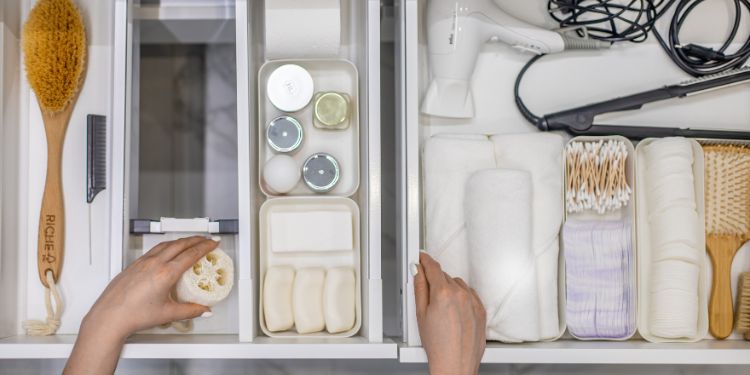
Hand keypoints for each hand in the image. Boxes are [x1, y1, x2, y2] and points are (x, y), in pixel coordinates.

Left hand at [84, 236, 217, 337]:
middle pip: (180, 244)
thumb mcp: (168, 314)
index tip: (213, 243)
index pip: (190, 255)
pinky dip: (167, 245)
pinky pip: (154, 249)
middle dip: (196, 239)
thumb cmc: (133, 315)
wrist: (109, 317)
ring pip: (166, 244)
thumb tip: (203, 310)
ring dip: (181, 240)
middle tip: (206, 239)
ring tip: (190, 241)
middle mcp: (154, 264)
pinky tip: (168, 249)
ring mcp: (143, 262)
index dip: (205, 247)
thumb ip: (190, 311)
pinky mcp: (134, 264)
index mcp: (165, 274)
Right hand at [414, 252, 485, 374]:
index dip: (425, 260)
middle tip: (427, 294)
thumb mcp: (420, 314)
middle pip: (444, 276)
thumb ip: (419, 288)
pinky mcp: (481, 310)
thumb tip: (418, 272)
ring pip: (458, 284)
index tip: (421, 257)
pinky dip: (461, 297)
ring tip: (441, 309)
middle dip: (435, 280)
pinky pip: (470, 294)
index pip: (432, 267)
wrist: (455, 364)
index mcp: (443, 293)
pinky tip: (453, 311)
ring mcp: (473, 301)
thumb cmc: (438, 345)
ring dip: (449, 288)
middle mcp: (461, 294)